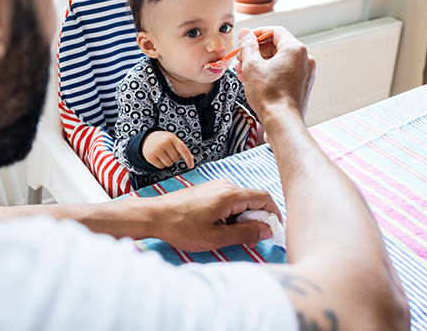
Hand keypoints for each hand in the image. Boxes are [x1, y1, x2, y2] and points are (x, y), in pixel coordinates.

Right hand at [142, 131, 193, 168]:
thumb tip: (191, 159)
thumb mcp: (172, 139)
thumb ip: (181, 147)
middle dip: (173, 157)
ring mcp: (156, 150)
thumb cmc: (163, 140)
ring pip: (169, 164)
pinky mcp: (150, 157)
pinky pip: (161, 167)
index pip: (183, 149)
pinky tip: (158, 157)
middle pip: (176, 159)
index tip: (191, 166)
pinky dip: (161, 164)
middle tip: (168, 151)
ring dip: (168, 161)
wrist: (146, 139)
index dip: (188, 158)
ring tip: (163, 154)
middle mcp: (164, 143)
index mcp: (172, 137)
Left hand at [151, 180, 282, 251]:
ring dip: (243, 218)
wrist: (153, 215)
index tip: (272, 231)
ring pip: (241, 201)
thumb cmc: (181, 227)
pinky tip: (219, 228)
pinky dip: (232, 214)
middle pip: (253, 199)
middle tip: (251, 240)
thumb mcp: (216, 237)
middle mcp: (225, 185)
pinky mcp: (207, 190)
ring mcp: (215, 186)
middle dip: (257, 220)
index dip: (273, 214)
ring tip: (230, 236)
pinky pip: (229, 200)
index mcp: (230, 194)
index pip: (264, 198)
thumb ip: (245, 233)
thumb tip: (266, 230)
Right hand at [234, 26, 315, 120]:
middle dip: (257, 52)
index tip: (245, 40)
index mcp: (295, 49)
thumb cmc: (269, 95)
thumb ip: (247, 45)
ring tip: (244, 72)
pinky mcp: (302, 86)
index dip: (257, 34)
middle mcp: (304, 59)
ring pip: (280, 61)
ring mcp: (306, 73)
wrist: (282, 121)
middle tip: (241, 58)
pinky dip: (270, 73)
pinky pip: (285, 73)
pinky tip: (255, 81)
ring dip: (261, 63)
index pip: (275, 31)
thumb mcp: (252, 65)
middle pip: (277, 46)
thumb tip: (245, 34)